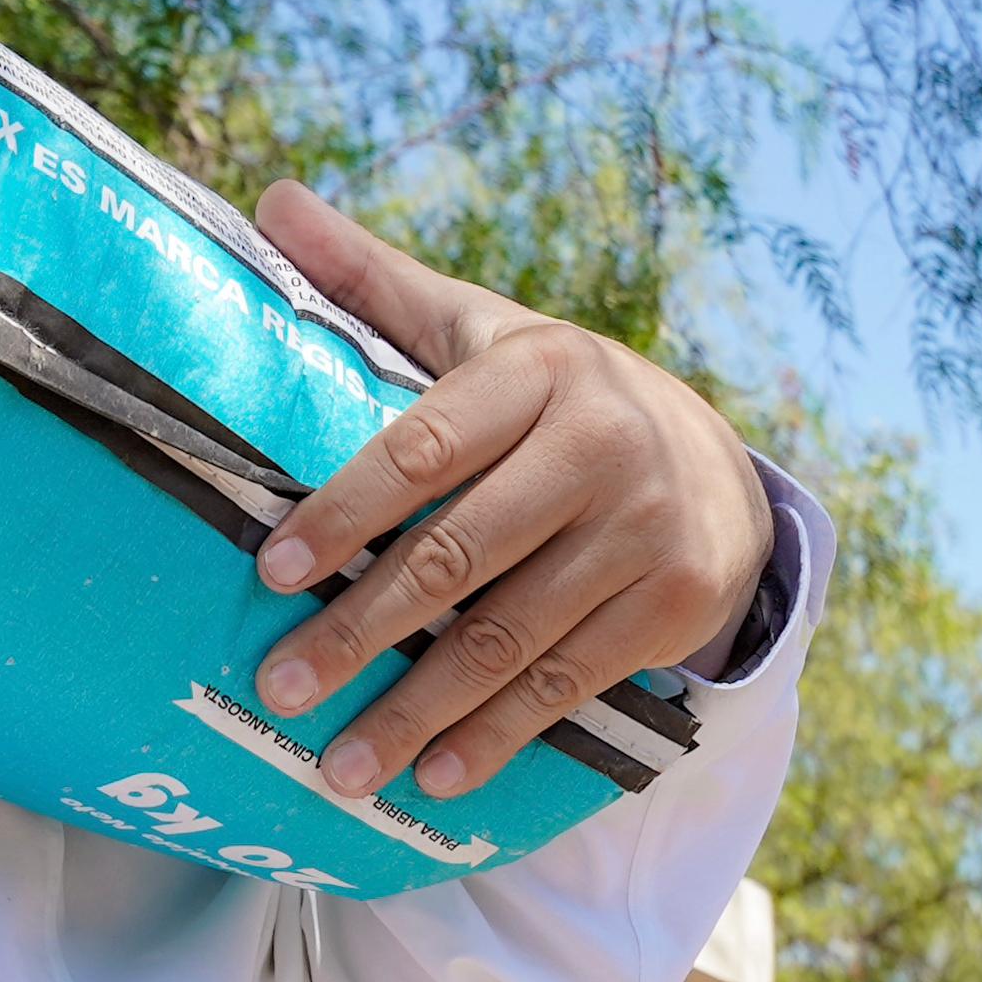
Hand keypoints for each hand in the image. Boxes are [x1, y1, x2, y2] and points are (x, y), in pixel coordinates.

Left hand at [244, 186, 776, 802]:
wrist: (712, 463)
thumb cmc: (549, 401)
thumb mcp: (476, 332)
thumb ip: (370, 285)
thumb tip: (269, 200)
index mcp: (539, 371)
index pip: (425, 446)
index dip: (346, 511)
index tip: (273, 571)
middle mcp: (602, 445)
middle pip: (461, 555)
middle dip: (364, 630)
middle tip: (282, 686)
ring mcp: (646, 531)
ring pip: (512, 636)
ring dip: (420, 711)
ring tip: (339, 768)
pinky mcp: (674, 605)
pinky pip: (568, 684)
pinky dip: (497, 737)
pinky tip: (432, 780)